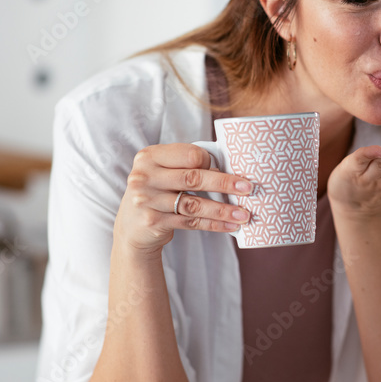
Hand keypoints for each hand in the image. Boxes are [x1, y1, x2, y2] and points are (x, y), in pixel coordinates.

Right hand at [114, 143, 252, 254]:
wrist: (132, 227)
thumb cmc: (157, 191)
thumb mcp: (162, 172)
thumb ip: (186, 166)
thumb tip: (229, 168)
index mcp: (149, 156)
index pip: (188, 155)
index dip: (209, 162)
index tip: (225, 168)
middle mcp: (144, 176)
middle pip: (193, 178)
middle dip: (224, 184)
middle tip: (248, 188)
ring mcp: (147, 200)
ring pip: (194, 204)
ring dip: (222, 209)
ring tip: (244, 214)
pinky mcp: (154, 222)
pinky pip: (191, 222)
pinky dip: (214, 224)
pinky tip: (231, 225)